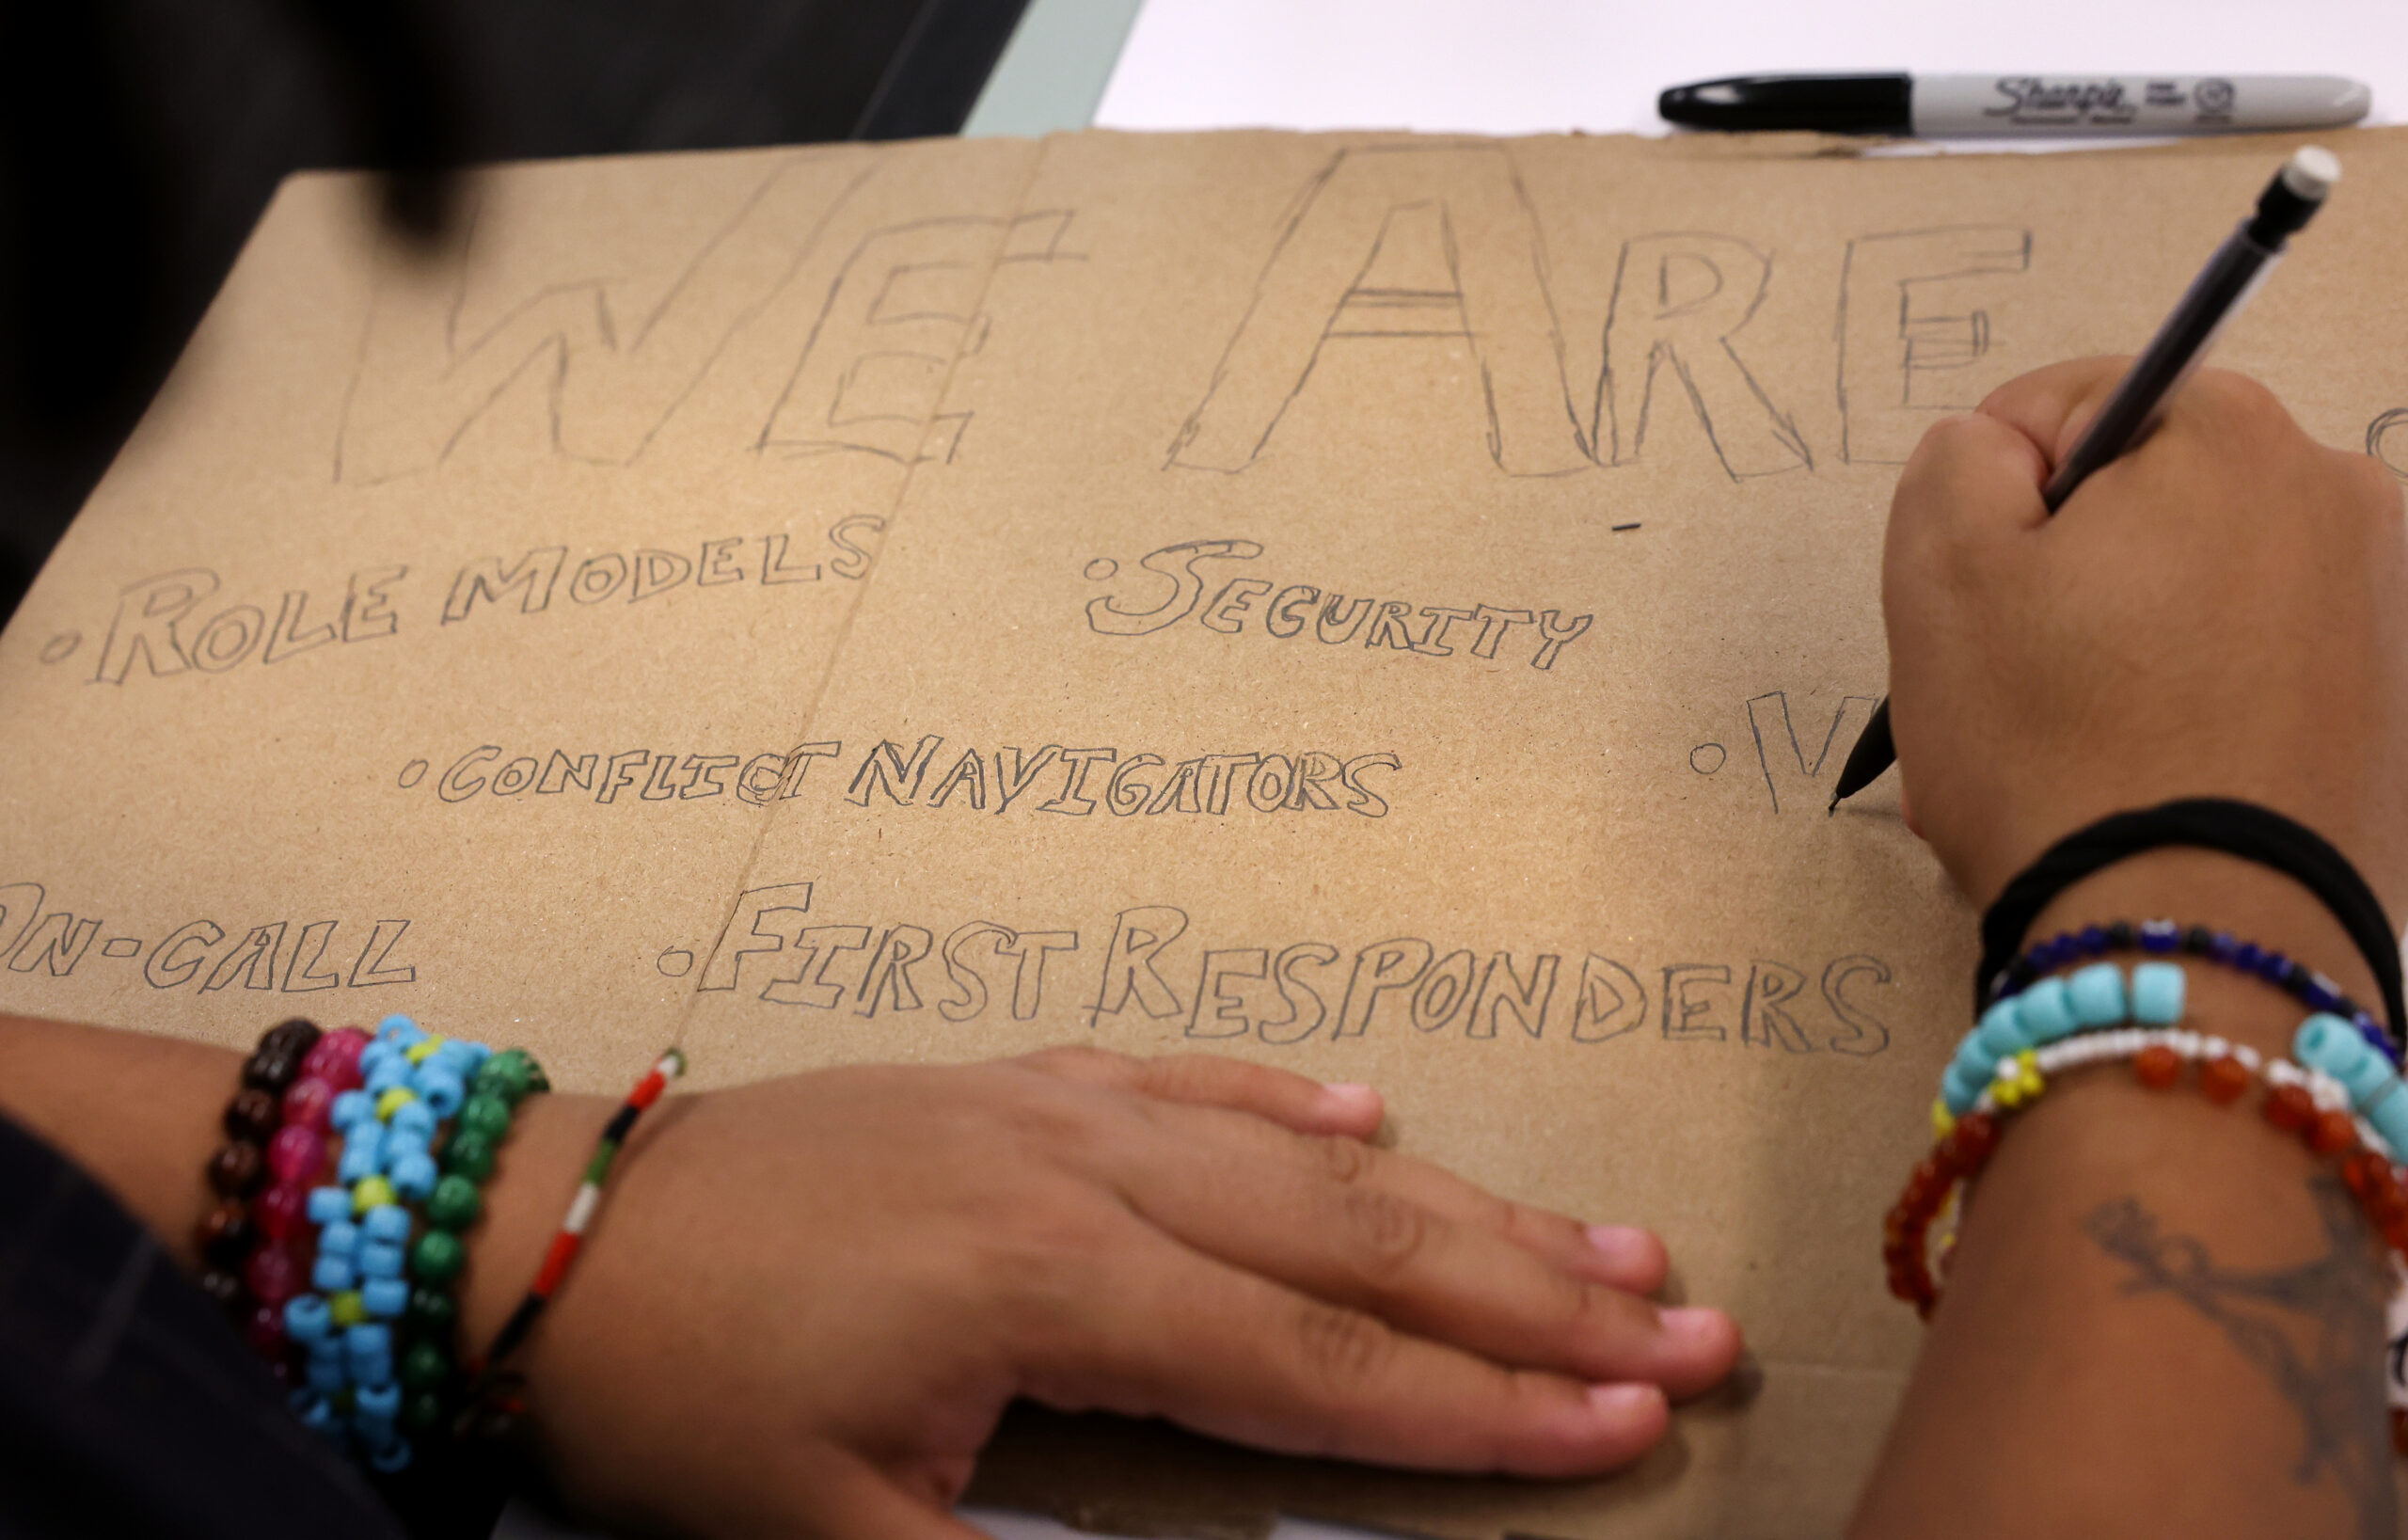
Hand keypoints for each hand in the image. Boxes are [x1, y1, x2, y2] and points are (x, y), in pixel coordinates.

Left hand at [484, 1047, 1741, 1537]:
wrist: (549, 1228)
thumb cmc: (684, 1393)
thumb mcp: (830, 1535)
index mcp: (1061, 1287)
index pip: (1320, 1367)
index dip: (1486, 1408)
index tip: (1629, 1422)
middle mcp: (1092, 1174)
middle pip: (1356, 1241)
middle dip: (1535, 1295)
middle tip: (1692, 1326)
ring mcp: (1058, 1111)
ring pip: (1304, 1154)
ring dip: (1459, 1198)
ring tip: (1601, 1235)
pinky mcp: (1016, 1084)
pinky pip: (1193, 1081)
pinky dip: (1298, 1102)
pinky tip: (1377, 1111)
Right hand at [1882, 358, 2407, 911]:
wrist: (2193, 940)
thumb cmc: (2056, 750)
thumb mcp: (1940, 573)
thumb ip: (1955, 461)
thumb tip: (1998, 453)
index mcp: (2233, 435)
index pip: (2074, 405)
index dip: (1997, 496)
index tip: (1981, 595)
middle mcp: (2342, 497)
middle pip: (2151, 499)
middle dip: (2073, 574)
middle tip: (2023, 682)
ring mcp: (2388, 607)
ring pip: (2202, 588)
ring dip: (2128, 643)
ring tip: (2081, 745)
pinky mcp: (2398, 709)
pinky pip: (2260, 667)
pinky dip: (2197, 701)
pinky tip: (2149, 775)